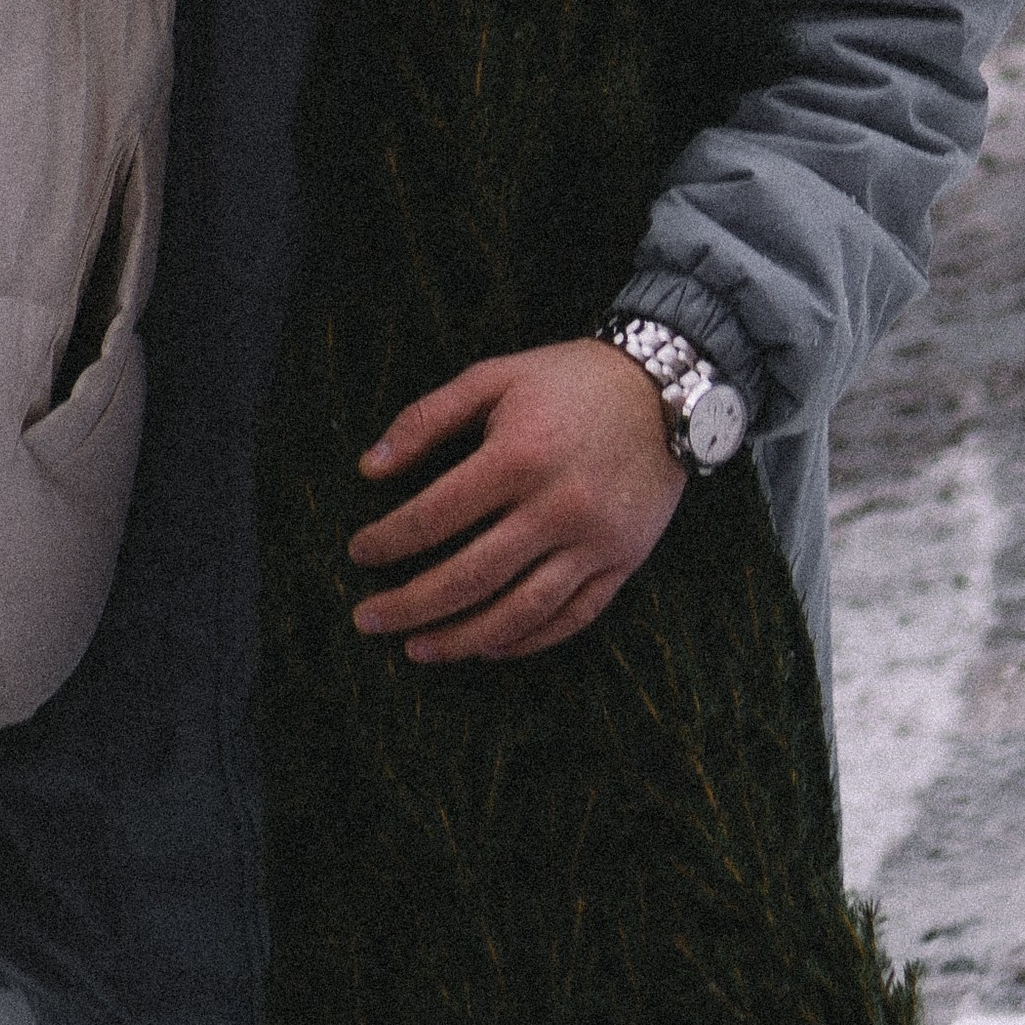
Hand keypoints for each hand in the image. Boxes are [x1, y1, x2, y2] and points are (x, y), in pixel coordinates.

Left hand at [347, 338, 686, 664]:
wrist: (666, 390)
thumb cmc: (569, 380)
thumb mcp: (495, 375)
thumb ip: (428, 417)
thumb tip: (369, 467)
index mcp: (518, 455)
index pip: (435, 515)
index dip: (390, 539)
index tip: (358, 553)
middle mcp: (556, 507)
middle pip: (470, 575)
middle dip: (410, 604)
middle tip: (368, 619)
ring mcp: (593, 542)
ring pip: (518, 612)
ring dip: (461, 638)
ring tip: (417, 648)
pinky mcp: (622, 563)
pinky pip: (570, 618)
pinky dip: (526, 641)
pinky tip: (488, 647)